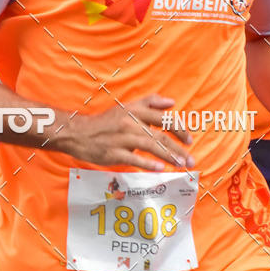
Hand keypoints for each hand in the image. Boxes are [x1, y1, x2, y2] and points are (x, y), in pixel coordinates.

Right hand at [58, 94, 194, 171]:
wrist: (78, 133)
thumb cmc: (106, 122)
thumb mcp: (127, 107)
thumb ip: (149, 103)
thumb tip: (171, 102)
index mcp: (134, 110)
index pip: (163, 118)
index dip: (179, 129)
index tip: (189, 140)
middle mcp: (130, 122)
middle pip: (160, 135)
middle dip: (178, 147)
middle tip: (191, 159)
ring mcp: (121, 138)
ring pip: (150, 147)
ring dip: (168, 156)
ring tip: (181, 164)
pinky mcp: (113, 153)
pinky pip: (133, 158)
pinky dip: (148, 163)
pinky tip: (159, 168)